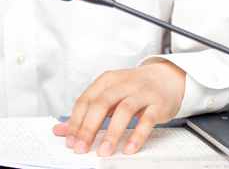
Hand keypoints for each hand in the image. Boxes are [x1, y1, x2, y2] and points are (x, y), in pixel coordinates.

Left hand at [53, 60, 184, 156]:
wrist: (167, 77)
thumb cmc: (133, 89)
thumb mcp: (108, 95)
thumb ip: (86, 113)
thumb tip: (61, 130)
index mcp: (106, 80)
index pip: (85, 100)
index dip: (76, 121)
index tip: (70, 141)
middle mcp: (123, 84)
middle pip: (101, 104)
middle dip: (89, 128)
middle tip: (82, 148)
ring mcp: (142, 93)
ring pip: (124, 111)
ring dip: (112, 133)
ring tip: (104, 151)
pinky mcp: (158, 104)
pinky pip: (147, 120)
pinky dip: (137, 135)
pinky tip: (129, 148)